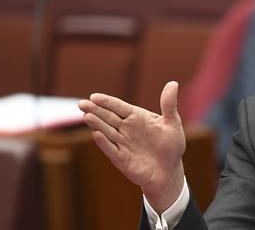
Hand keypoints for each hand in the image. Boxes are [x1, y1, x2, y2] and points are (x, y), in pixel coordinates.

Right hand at [78, 81, 185, 212]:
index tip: (94, 96)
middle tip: (82, 104)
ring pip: (106, 131)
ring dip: (97, 124)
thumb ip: (169, 104)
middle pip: (108, 117)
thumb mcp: (173, 123)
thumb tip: (173, 83)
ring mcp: (123, 143)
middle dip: (95, 110)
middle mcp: (127, 129)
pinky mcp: (121, 159)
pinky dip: (104, 142)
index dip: (107, 102)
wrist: (169, 171)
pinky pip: (111, 149)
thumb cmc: (171, 145)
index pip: (119, 107)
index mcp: (137, 117)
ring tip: (86, 116)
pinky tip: (96, 134)